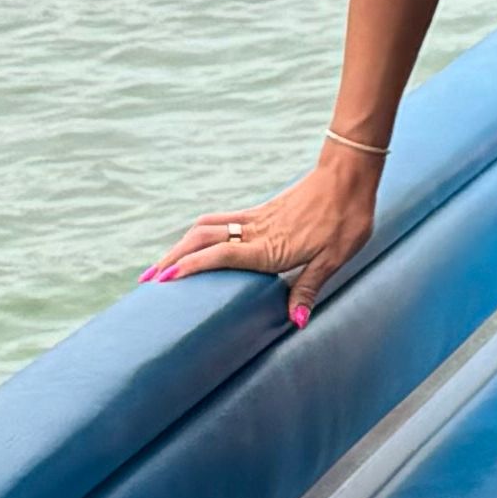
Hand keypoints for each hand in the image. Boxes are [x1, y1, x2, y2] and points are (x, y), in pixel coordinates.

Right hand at [151, 142, 381, 331]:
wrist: (349, 176)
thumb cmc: (345, 218)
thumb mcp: (334, 258)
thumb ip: (309, 288)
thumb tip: (295, 321)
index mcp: (270, 246)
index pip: (221, 256)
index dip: (192, 266)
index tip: (164, 280)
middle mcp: (256, 231)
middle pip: (202, 241)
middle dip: (171, 259)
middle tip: (146, 282)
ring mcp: (256, 218)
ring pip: (206, 228)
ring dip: (180, 245)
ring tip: (161, 265)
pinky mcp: (260, 211)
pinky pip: (221, 220)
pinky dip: (199, 233)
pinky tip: (192, 243)